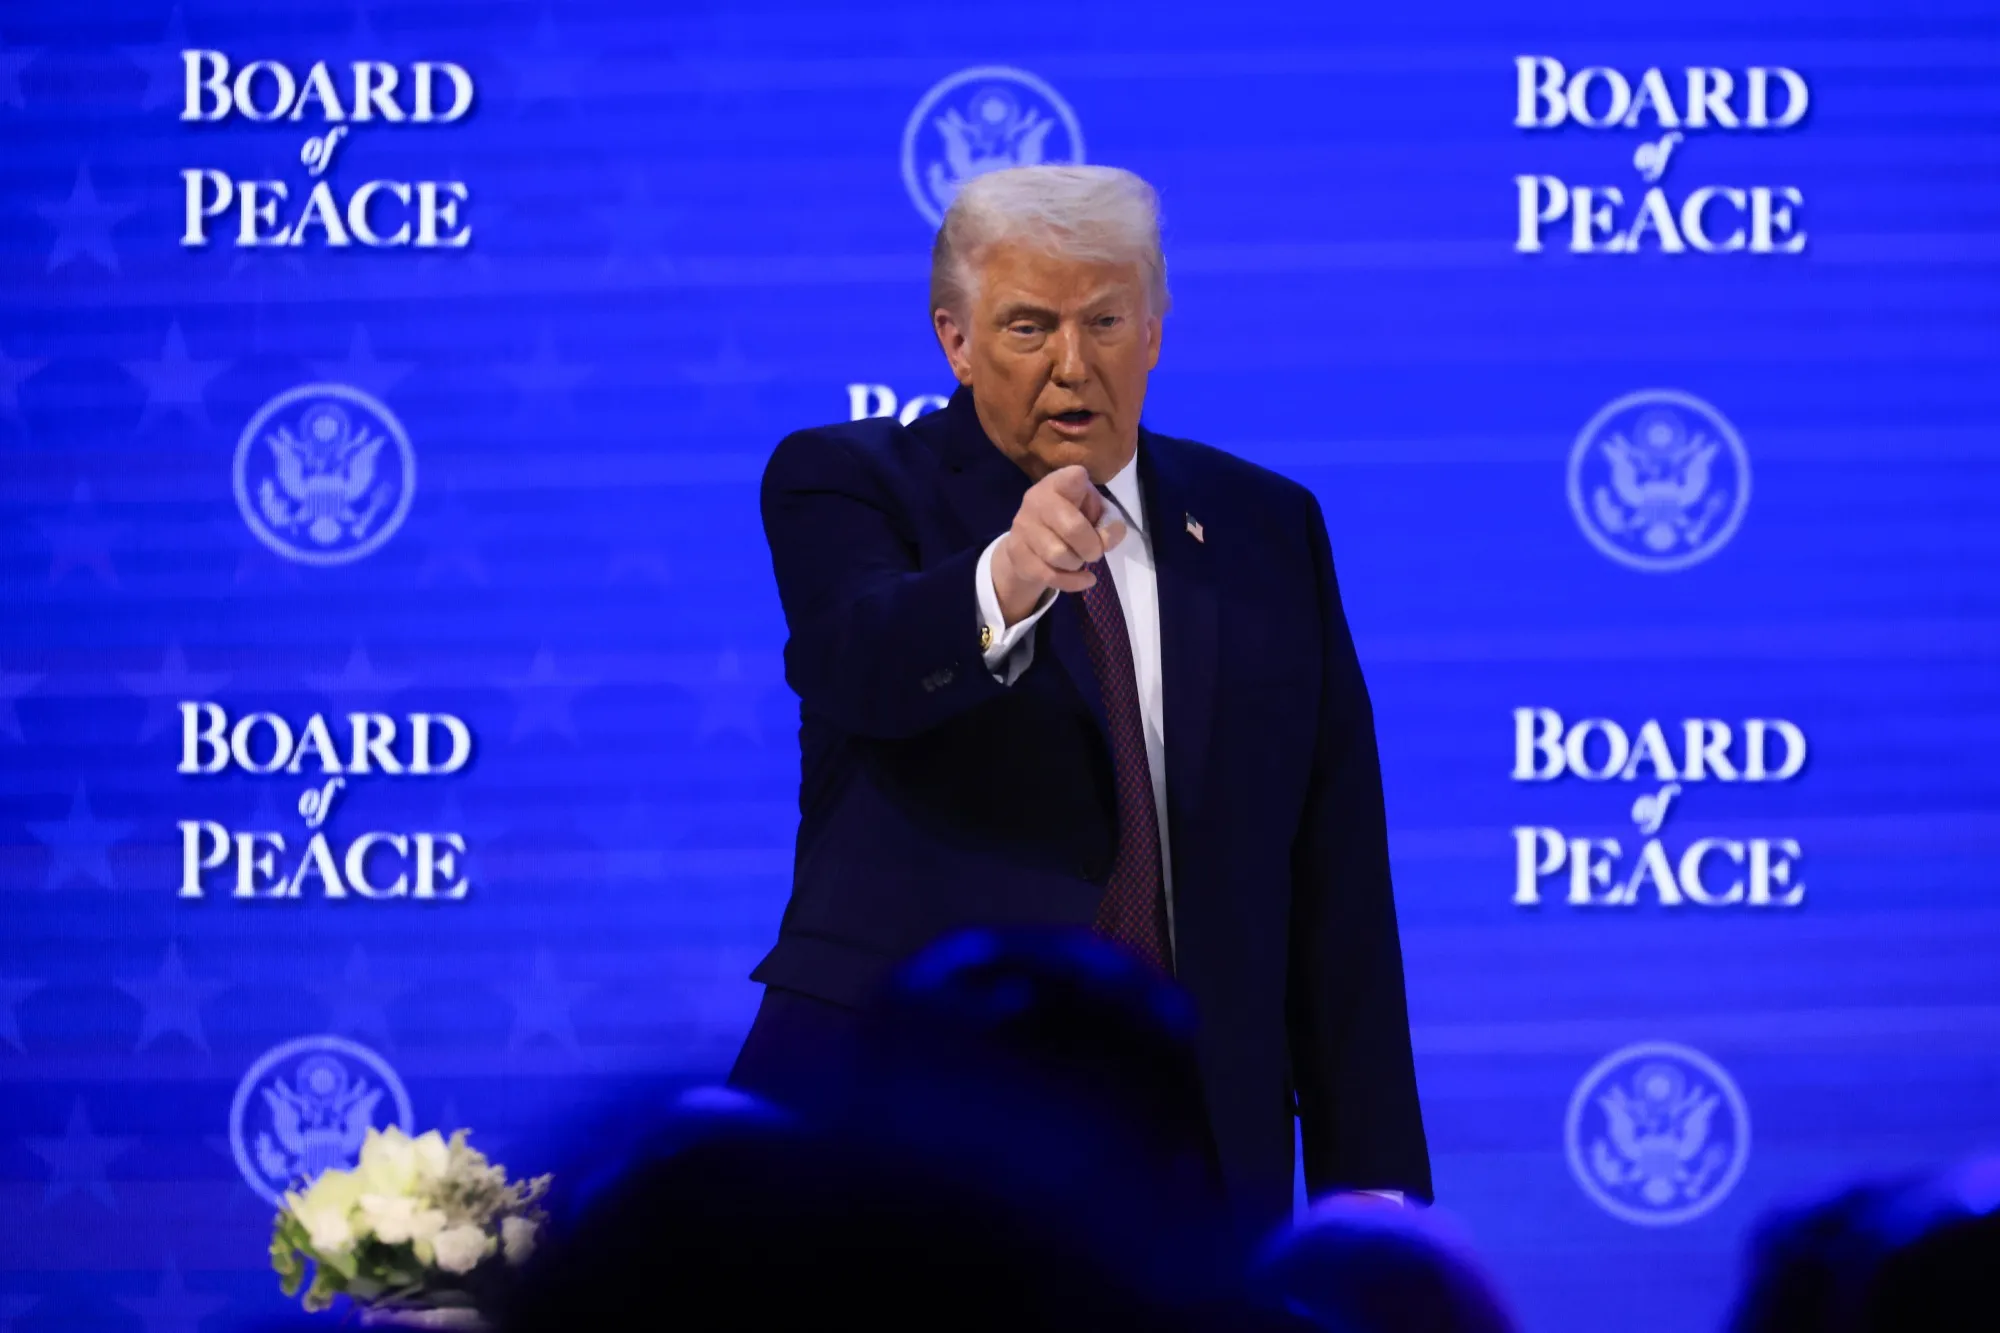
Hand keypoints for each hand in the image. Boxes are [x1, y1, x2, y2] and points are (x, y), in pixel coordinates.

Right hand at [991, 465, 1127, 624]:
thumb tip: (1106, 540)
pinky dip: (1073, 582)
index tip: (1086, 494)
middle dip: (1092, 546)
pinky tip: (1083, 579)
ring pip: (1059, 555)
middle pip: (1073, 528)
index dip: (1082, 487)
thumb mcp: (1095, 513)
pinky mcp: (1016, 553)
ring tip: (1078, 560)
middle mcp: (1036, 500)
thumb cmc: (1071, 518)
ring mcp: (1022, 527)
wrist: (1031, 543)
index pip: (1073, 477)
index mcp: (1058, 484)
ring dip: (1077, 564)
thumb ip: (1109, 523)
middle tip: (1095, 552)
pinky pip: (1049, 575)